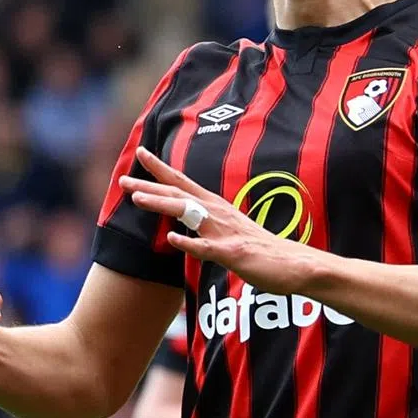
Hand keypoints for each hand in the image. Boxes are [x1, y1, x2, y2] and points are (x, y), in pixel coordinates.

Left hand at [120, 146, 312, 294]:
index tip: (140, 153)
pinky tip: (171, 239)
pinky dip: (189, 243)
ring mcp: (225, 233)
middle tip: (122, 179)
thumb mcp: (230, 230)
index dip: (160, 169)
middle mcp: (218, 214)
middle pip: (179, 195)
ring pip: (189, 214)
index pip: (183, 183)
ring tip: (137, 199)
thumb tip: (183, 225)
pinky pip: (207, 248)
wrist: (295, 265)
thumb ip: (207, 224)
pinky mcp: (233, 254)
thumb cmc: (261, 250)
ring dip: (163, 204)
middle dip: (150, 185)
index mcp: (217, 207)